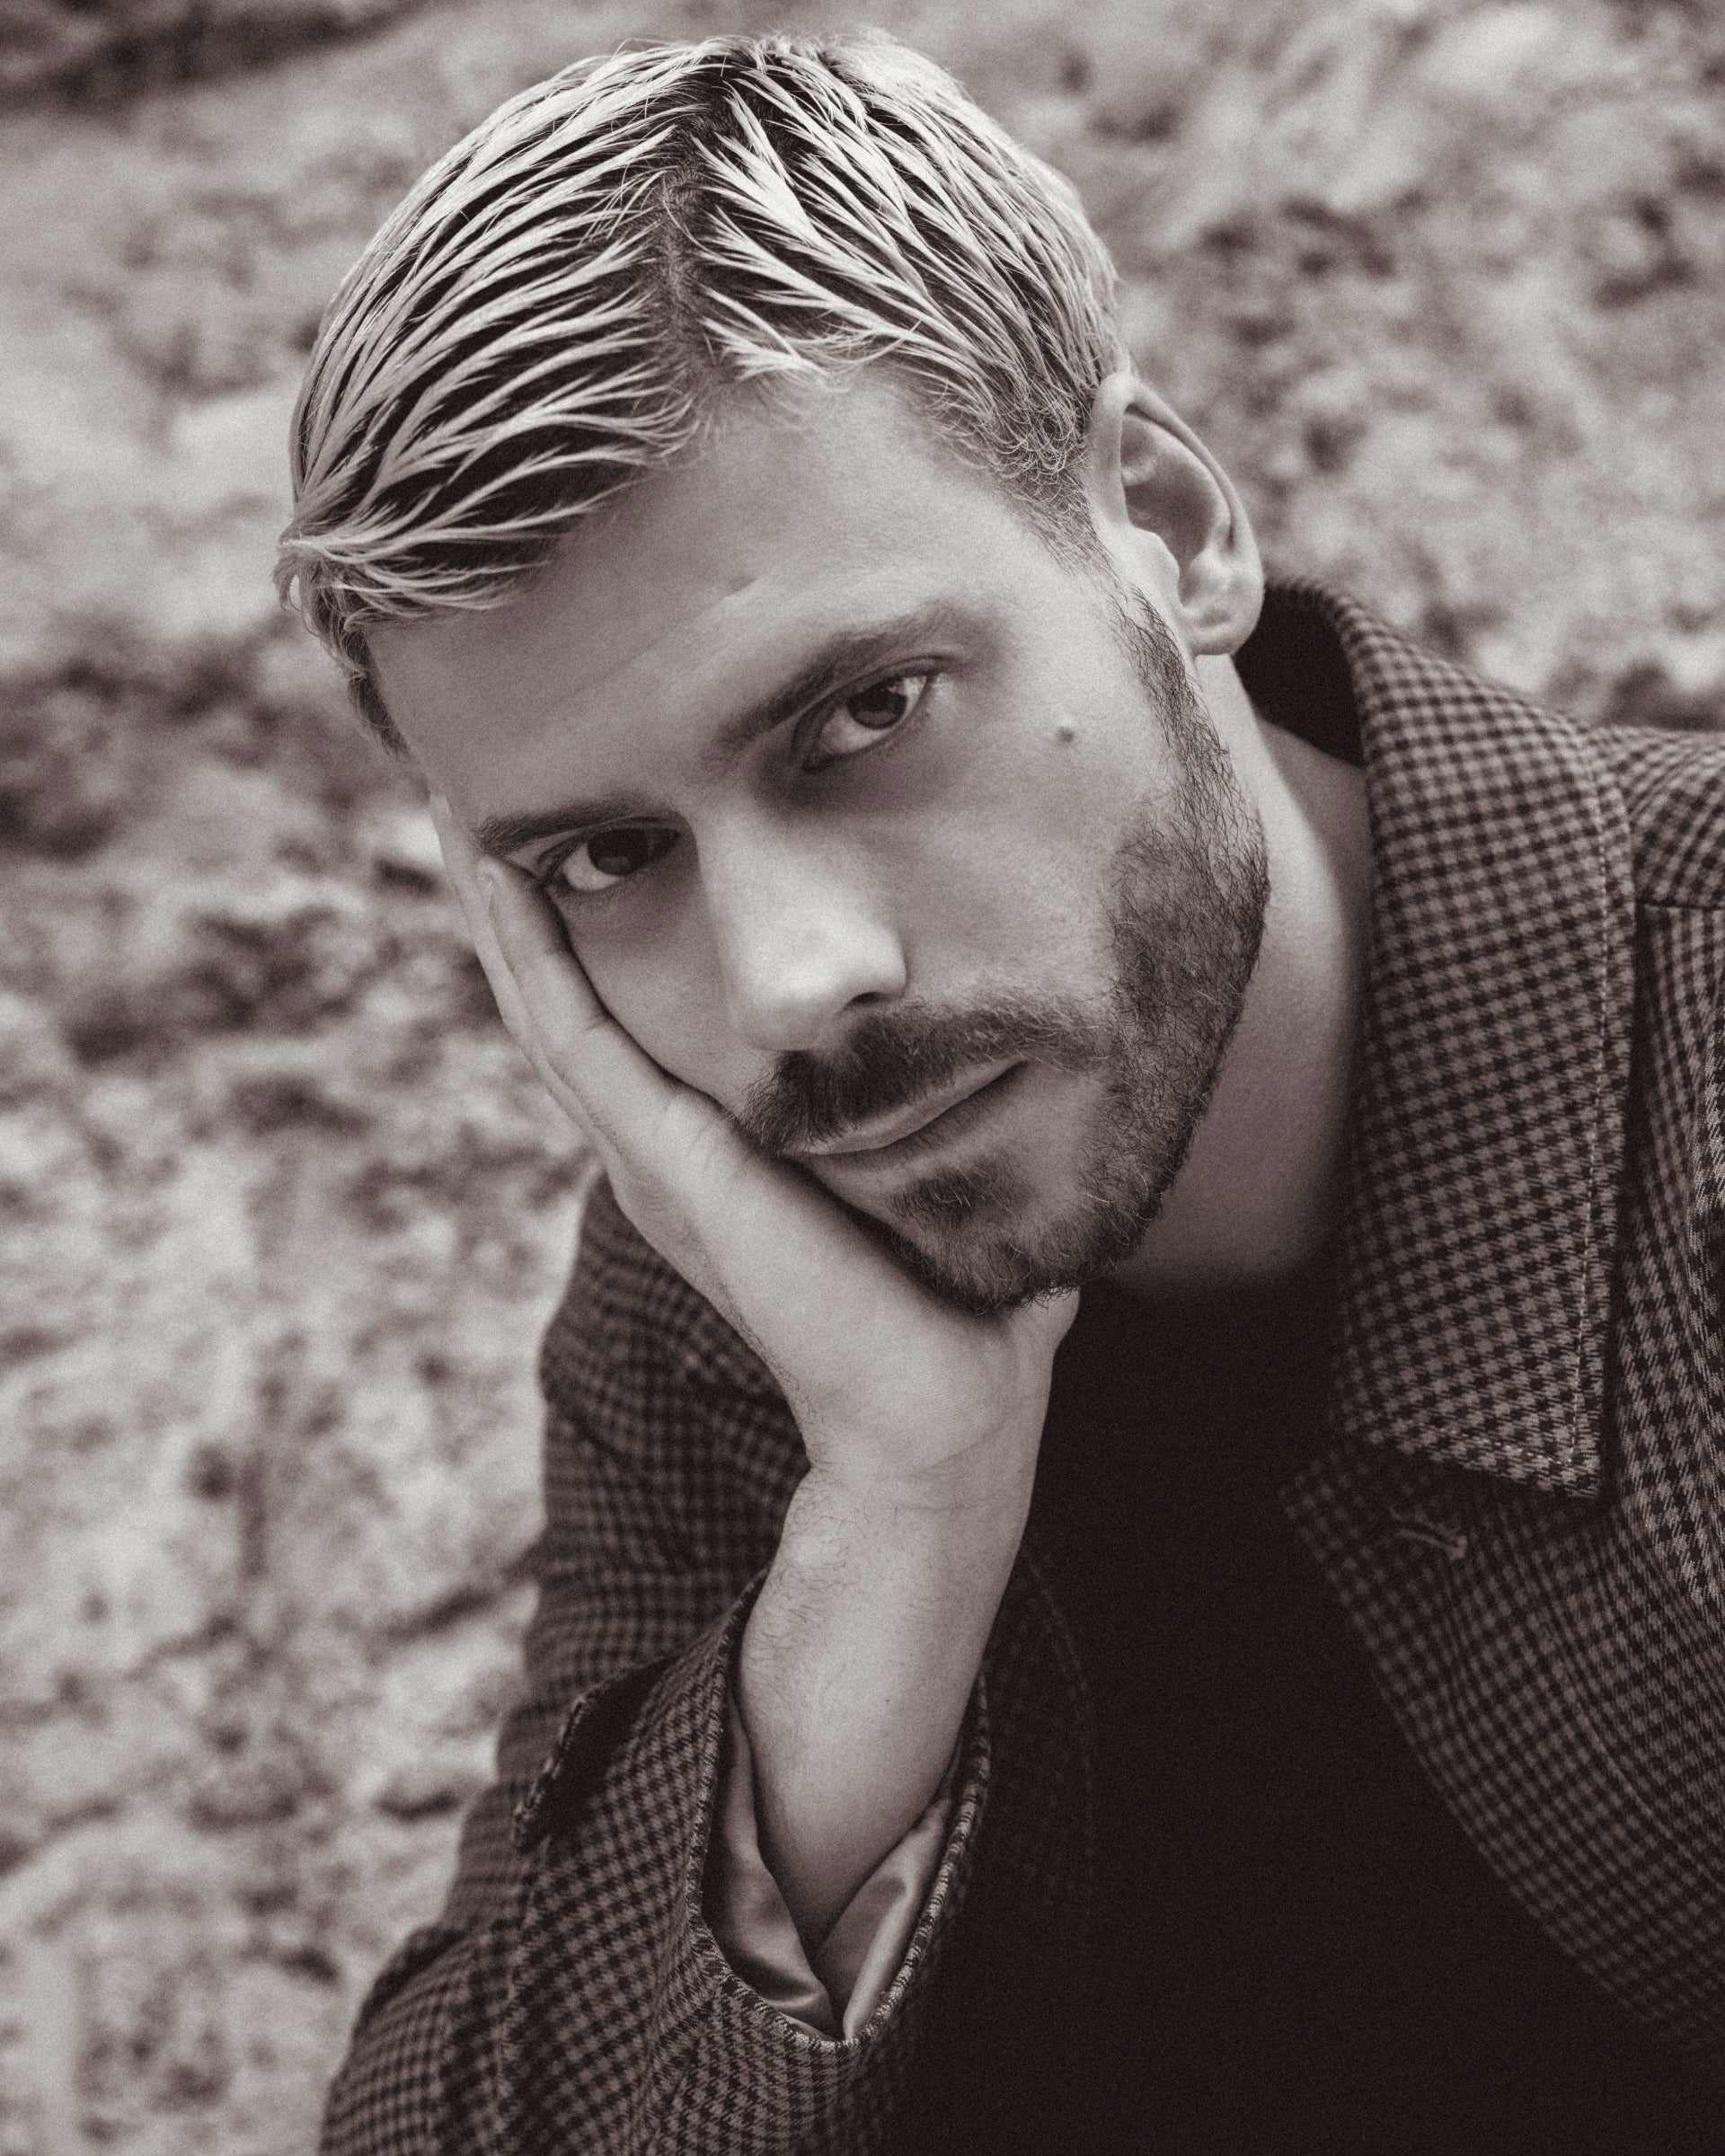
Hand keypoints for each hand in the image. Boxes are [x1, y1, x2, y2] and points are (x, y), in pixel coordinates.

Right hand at [430, 797, 1074, 1514]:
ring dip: (499, 912)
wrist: (936, 1411)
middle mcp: (663, 1145)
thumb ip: (949, 1104)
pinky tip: (501, 879)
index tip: (571, 828)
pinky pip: (577, 1040)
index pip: (624, 1019)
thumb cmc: (953, 1299)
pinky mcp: (670, 1164)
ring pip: (546, 1008)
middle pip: (559, 1001)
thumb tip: (1027, 1031)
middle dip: (515, 902)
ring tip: (453, 807)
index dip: (581, 932)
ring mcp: (654, 1155)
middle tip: (468, 788)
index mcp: (712, 1147)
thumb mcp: (930, 1167)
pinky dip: (531, 959)